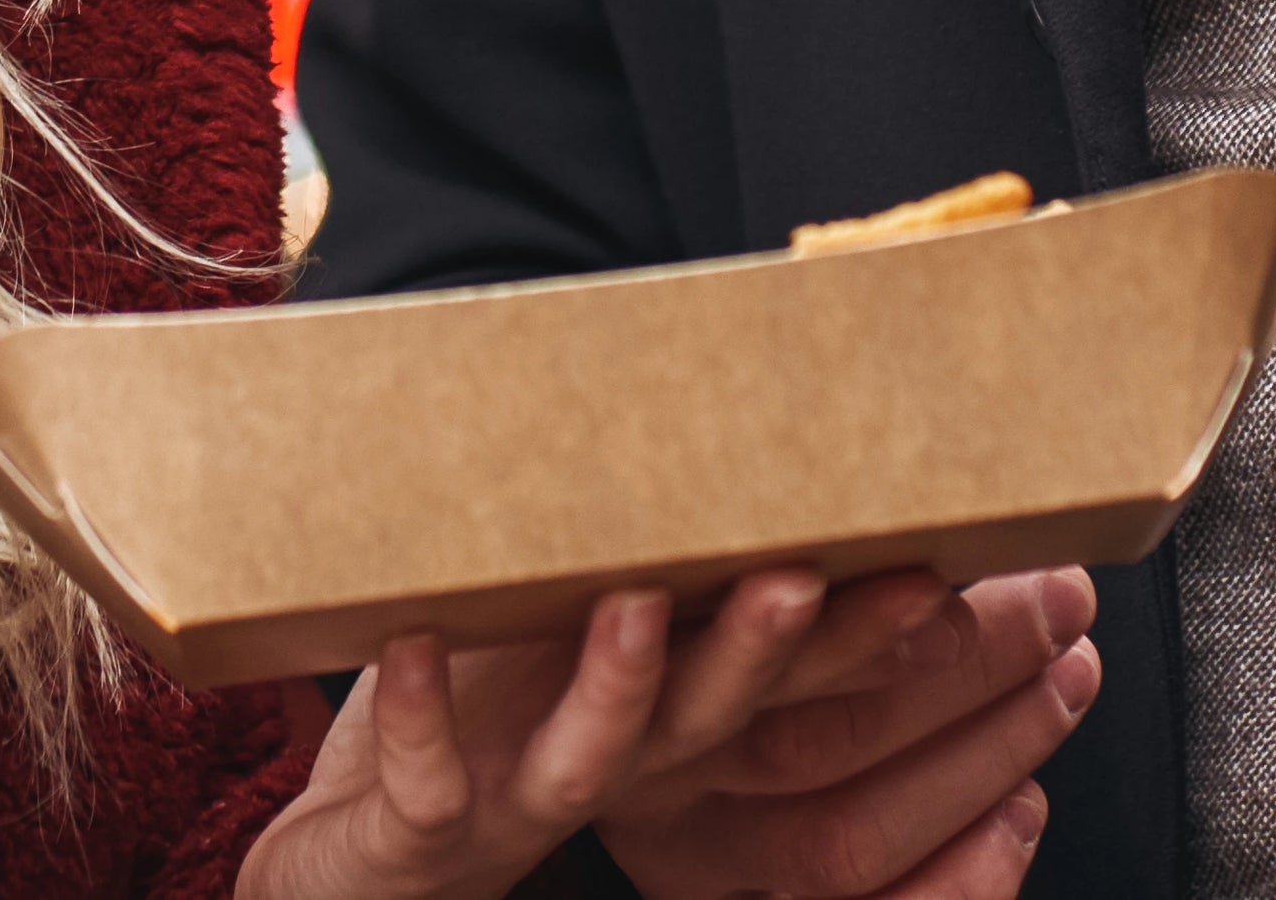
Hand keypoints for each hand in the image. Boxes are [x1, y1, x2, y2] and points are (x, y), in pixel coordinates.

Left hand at [239, 565, 1096, 899]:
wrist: (347, 868)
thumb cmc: (461, 725)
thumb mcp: (552, 636)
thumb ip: (626, 562)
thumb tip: (697, 420)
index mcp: (658, 719)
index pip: (783, 682)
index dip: (859, 639)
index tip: (929, 572)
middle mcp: (612, 767)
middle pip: (716, 717)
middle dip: (771, 652)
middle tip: (807, 571)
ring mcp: (516, 804)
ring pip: (595, 756)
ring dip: (622, 686)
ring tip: (634, 602)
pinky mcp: (417, 835)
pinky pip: (425, 782)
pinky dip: (418, 718)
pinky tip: (411, 644)